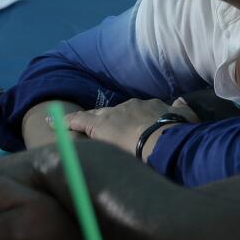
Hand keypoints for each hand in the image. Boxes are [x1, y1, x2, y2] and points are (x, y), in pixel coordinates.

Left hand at [63, 98, 197, 157]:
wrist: (164, 138)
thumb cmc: (178, 131)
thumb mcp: (187, 119)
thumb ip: (183, 110)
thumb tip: (183, 102)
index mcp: (151, 106)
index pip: (138, 111)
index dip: (134, 118)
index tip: (132, 125)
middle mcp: (130, 106)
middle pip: (115, 112)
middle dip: (110, 119)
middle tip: (104, 128)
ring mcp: (113, 115)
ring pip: (96, 116)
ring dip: (88, 121)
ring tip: (75, 126)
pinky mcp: (97, 125)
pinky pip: (77, 121)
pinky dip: (65, 122)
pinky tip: (53, 123)